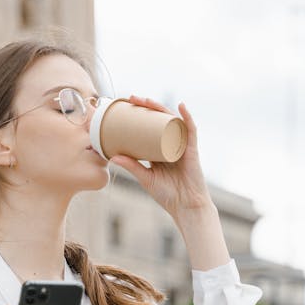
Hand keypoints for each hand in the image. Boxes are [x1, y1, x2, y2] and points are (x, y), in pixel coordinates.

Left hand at [109, 96, 211, 221]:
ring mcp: (182, 145)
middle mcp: (171, 144)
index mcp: (160, 150)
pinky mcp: (191, 149)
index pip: (149, 127)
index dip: (139, 116)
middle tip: (131, 99)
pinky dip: (187, 116)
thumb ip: (132, 166)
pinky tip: (181, 106)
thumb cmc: (168, 195)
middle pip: (159, 120)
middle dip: (146, 107)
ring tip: (147, 100)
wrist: (186, 206)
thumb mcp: (145, 178)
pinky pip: (190, 129)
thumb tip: (112, 156)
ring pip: (172, 120)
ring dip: (160, 107)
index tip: (125, 108)